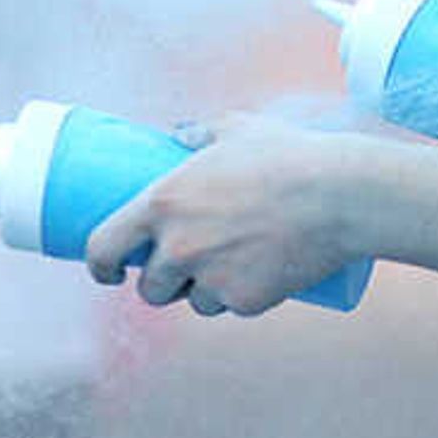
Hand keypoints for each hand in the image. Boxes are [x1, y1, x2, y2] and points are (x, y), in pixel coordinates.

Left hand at [87, 114, 373, 316]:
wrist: (338, 195)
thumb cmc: (284, 155)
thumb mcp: (233, 130)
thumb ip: (198, 132)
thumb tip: (178, 133)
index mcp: (161, 204)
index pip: (104, 245)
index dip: (99, 265)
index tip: (107, 271)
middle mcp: (178, 247)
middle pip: (150, 288)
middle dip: (161, 284)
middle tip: (178, 269)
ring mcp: (211, 278)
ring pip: (194, 302)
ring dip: (201, 293)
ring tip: (221, 271)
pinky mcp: (246, 301)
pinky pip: (232, 307)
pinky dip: (239, 298)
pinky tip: (253, 280)